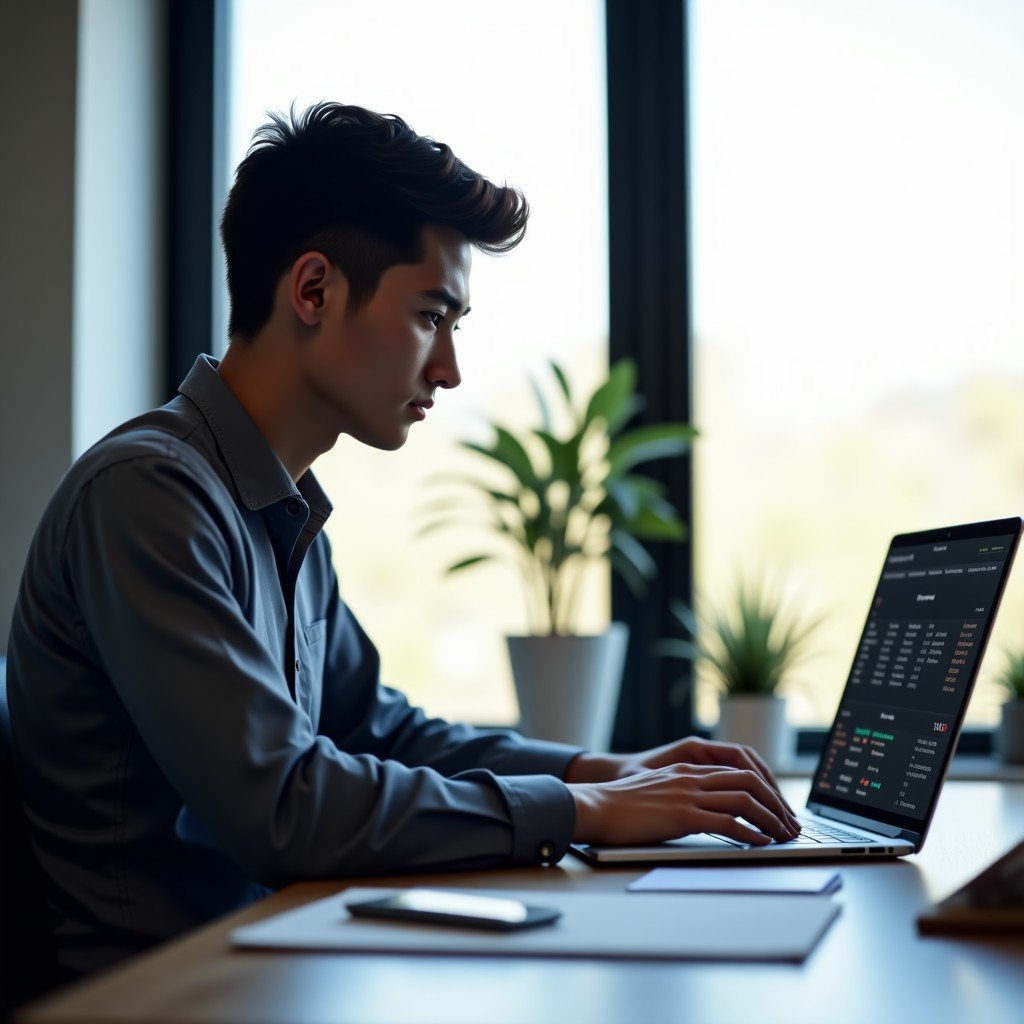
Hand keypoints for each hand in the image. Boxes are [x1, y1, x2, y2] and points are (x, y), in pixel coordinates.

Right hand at [568, 763, 800, 846]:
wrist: (595, 806)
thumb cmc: (619, 805)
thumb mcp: (656, 791)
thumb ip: (680, 794)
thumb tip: (701, 811)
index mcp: (687, 770)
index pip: (738, 771)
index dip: (764, 790)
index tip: (778, 810)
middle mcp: (691, 777)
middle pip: (748, 780)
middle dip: (775, 803)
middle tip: (790, 824)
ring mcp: (687, 795)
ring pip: (743, 799)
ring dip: (770, 818)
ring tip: (783, 836)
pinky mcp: (681, 815)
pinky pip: (726, 821)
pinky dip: (750, 832)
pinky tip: (761, 843)